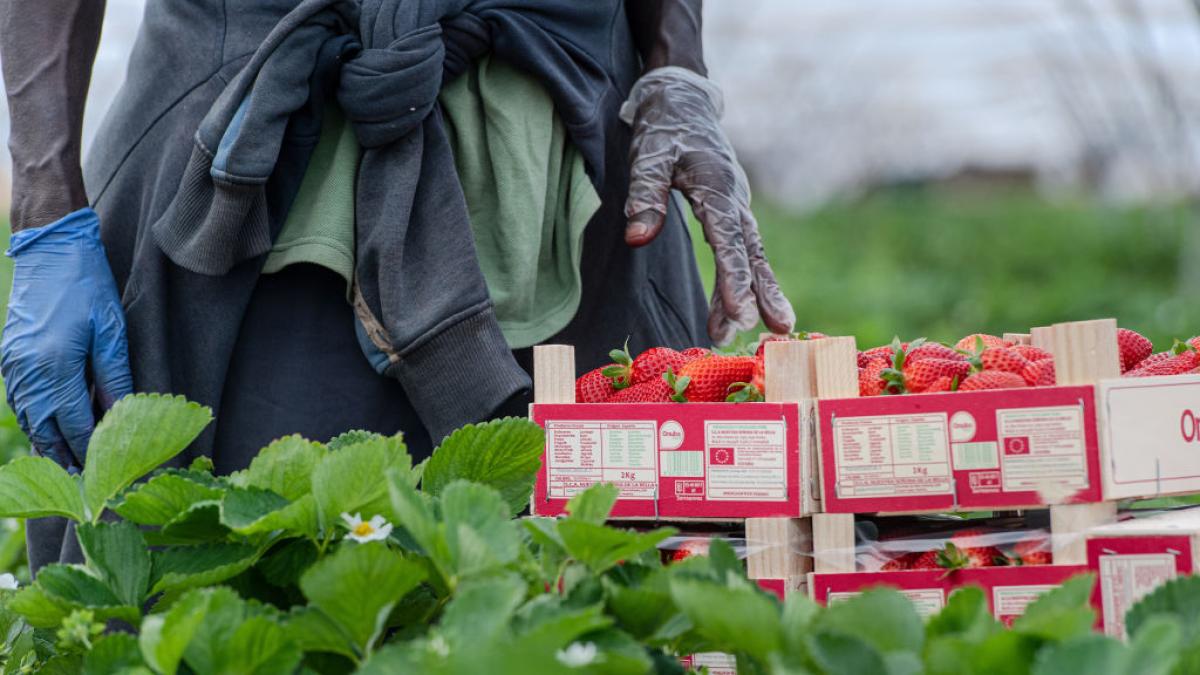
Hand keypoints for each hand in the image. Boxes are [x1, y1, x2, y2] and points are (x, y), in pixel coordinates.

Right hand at [1, 208, 131, 468]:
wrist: (49, 250)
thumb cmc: (88, 288)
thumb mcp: (111, 333)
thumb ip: (113, 378)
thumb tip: (121, 416)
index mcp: (55, 367)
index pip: (75, 424)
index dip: (91, 450)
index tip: (107, 471)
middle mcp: (28, 372)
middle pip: (47, 429)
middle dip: (68, 456)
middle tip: (89, 480)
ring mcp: (12, 365)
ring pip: (30, 419)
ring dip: (49, 442)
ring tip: (72, 463)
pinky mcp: (8, 357)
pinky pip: (21, 401)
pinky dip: (36, 419)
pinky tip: (52, 429)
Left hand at [622, 66, 794, 345]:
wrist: (683, 102)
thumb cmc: (663, 129)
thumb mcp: (647, 156)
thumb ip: (644, 195)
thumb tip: (637, 239)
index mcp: (717, 187)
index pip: (729, 239)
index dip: (734, 278)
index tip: (739, 311)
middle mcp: (735, 200)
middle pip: (752, 253)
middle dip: (760, 293)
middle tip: (773, 331)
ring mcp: (737, 207)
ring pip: (752, 255)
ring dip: (756, 292)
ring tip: (764, 331)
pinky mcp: (731, 213)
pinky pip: (742, 251)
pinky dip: (744, 280)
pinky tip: (739, 308)